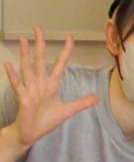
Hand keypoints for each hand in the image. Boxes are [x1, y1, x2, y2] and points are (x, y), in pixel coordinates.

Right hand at [3, 26, 97, 147]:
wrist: (30, 134)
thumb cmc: (45, 121)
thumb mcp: (67, 111)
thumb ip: (81, 103)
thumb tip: (97, 98)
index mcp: (51, 84)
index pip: (60, 63)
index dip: (65, 51)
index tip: (69, 37)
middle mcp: (40, 83)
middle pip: (40, 59)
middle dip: (40, 43)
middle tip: (37, 27)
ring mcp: (30, 89)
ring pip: (27, 67)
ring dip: (25, 53)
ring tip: (23, 39)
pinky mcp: (22, 98)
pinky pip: (17, 84)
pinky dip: (12, 74)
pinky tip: (8, 63)